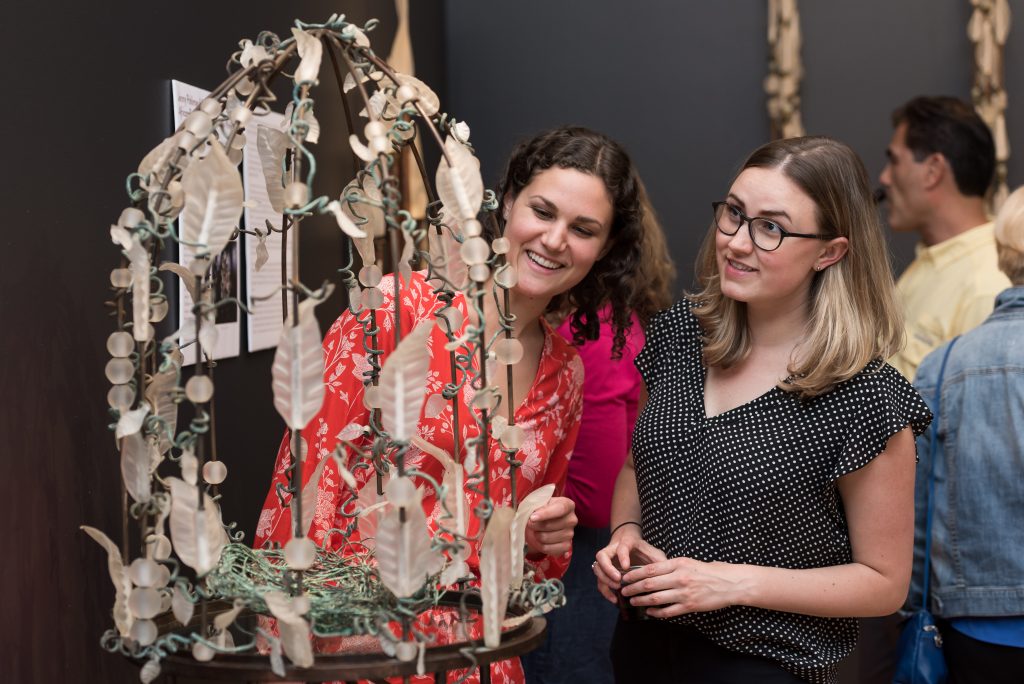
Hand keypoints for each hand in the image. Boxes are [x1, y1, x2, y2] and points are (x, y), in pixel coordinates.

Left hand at [524, 496, 576, 556]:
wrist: (544, 523)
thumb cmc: (541, 510)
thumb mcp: (539, 503)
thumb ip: (536, 506)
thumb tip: (533, 516)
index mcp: (567, 505)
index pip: (560, 509)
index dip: (545, 514)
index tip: (532, 518)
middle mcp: (572, 519)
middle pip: (549, 525)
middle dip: (535, 525)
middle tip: (530, 523)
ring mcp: (570, 534)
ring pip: (546, 538)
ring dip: (536, 535)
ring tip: (536, 530)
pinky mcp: (566, 546)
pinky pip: (548, 548)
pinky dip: (539, 545)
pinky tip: (540, 540)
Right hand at [593, 527, 666, 603]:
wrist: (629, 542)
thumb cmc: (643, 549)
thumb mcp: (652, 552)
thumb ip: (659, 560)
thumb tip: (667, 574)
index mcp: (625, 543)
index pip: (621, 547)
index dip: (622, 556)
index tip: (626, 567)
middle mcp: (611, 550)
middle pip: (602, 556)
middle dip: (608, 569)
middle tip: (618, 580)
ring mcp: (605, 560)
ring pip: (597, 568)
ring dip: (605, 580)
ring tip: (617, 589)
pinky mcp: (604, 571)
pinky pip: (600, 581)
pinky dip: (605, 591)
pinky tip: (614, 599)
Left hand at [618, 557, 745, 617]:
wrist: (730, 583)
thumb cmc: (708, 571)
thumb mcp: (688, 562)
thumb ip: (671, 566)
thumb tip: (651, 570)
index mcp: (678, 564)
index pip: (650, 569)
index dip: (634, 574)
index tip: (625, 577)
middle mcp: (679, 578)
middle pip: (649, 584)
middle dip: (633, 588)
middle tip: (623, 591)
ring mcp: (684, 593)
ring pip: (656, 598)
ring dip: (641, 601)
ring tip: (632, 601)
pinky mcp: (690, 606)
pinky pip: (668, 611)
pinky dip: (656, 612)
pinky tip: (649, 612)